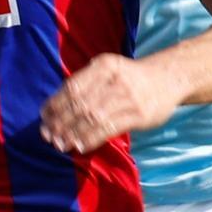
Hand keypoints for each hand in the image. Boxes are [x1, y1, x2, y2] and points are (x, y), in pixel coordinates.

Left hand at [39, 54, 180, 153]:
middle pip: (80, 104)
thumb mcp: (109, 70)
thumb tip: (56, 107)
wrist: (168, 78)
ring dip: (73, 133)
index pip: (72, 87)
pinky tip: (79, 146)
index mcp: (103, 65)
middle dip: (60, 122)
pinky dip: (91, 139)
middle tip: (47, 135)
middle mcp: (114, 79)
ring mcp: (127, 97)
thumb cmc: (131, 77)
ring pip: (92, 118)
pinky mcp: (138, 114)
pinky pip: (109, 129)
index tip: (44, 117)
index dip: (55, 103)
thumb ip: (87, 84)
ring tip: (60, 144)